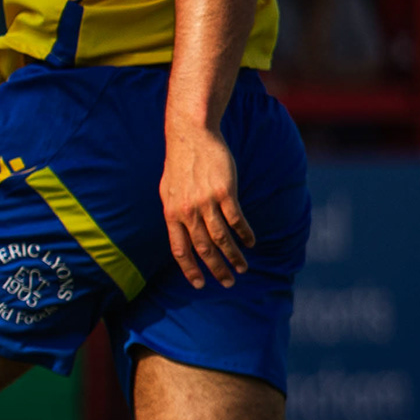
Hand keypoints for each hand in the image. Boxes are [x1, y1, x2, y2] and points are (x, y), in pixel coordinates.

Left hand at [161, 119, 253, 287]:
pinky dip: (244, 233)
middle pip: (203, 248)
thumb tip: (181, 232)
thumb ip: (175, 212)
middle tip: (229, 283)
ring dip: (233, 255)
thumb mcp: (168, 190)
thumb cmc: (180, 163)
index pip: (179, 249)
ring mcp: (206, 202)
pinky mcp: (224, 192)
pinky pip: (236, 219)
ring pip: (221, 237)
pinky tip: (251, 242)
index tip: (200, 284)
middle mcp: (187, 211)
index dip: (189, 269)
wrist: (191, 135)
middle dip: (216, 269)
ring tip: (242, 268)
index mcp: (171, 213)